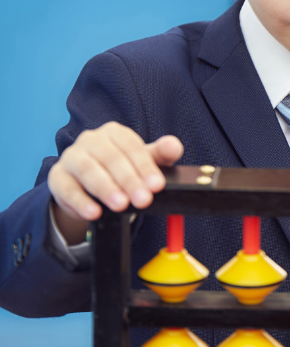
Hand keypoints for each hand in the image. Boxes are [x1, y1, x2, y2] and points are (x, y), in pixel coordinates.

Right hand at [48, 123, 182, 242]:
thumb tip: (174, 146)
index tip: (157, 186)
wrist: (89, 186)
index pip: (131, 146)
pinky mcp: (57, 177)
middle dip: (129, 181)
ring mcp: (71, 157)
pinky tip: (94, 213)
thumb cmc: (122, 168)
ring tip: (121, 206)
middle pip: (111, 158)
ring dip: (106, 189)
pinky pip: (67, 188)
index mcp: (114, 133)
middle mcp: (91, 140)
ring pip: (87, 170)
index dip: (145, 166)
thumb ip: (161, 154)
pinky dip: (80, 202)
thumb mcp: (144, 161)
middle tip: (143, 200)